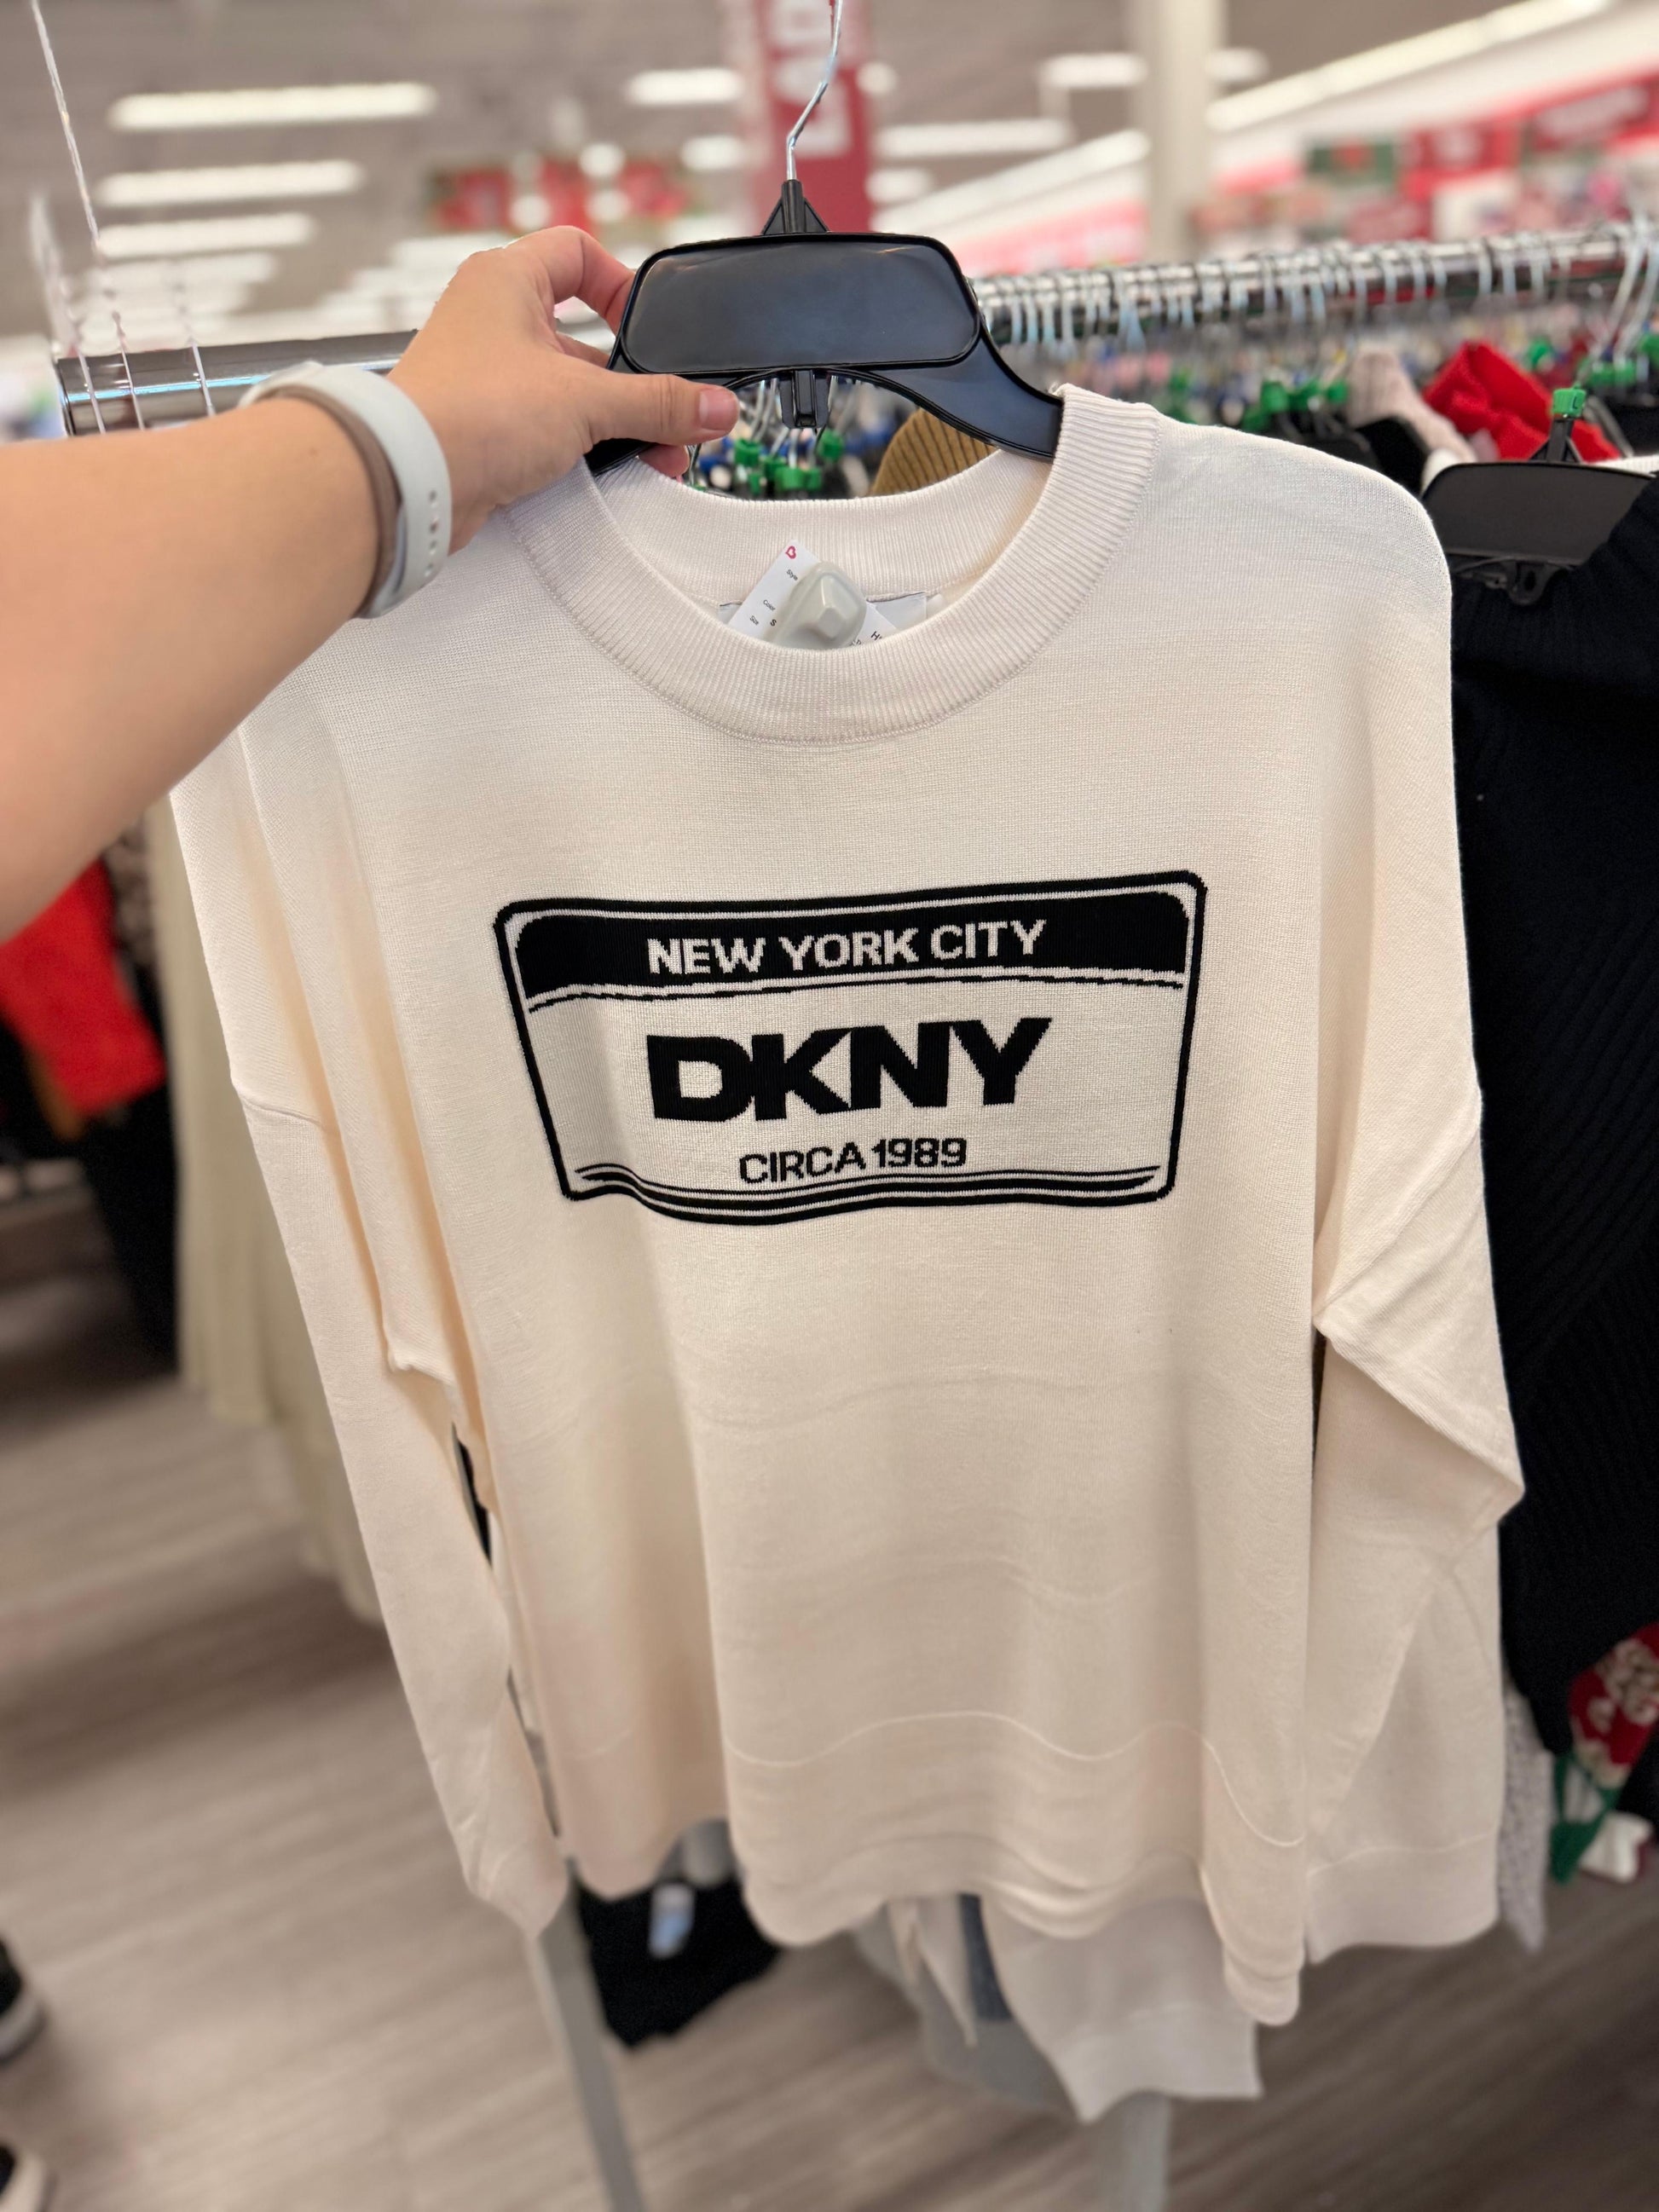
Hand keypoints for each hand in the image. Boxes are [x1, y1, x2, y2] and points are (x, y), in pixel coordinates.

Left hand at [389, 227, 739, 548]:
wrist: (409, 481)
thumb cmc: (469, 413)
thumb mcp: (585, 401)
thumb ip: (658, 403)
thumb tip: (714, 406)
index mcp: (505, 279)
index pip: (576, 253)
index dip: (620, 285)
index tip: (650, 329)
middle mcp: (490, 319)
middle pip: (582, 335)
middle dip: (631, 378)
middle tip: (667, 409)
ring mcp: (484, 374)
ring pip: (567, 386)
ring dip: (612, 418)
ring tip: (652, 450)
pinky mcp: (482, 426)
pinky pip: (546, 425)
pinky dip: (581, 445)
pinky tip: (608, 469)